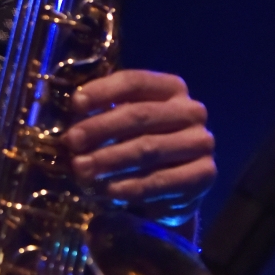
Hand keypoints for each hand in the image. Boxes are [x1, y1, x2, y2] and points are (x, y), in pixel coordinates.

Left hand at [63, 69, 215, 224]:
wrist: (170, 191)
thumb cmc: (138, 147)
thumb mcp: (123, 127)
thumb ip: (103, 117)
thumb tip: (71, 122)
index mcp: (171, 89)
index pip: (134, 82)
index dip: (103, 91)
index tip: (76, 105)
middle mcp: (191, 111)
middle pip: (139, 115)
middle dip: (100, 129)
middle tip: (71, 143)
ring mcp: (201, 142)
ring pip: (148, 148)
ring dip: (109, 160)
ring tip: (81, 169)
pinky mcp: (203, 175)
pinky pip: (160, 180)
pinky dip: (130, 187)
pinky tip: (107, 191)